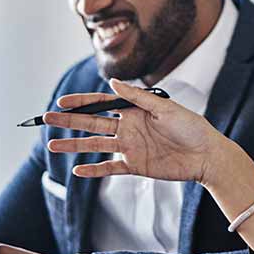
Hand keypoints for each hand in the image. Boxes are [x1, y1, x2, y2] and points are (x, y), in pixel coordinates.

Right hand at [44, 78, 228, 183]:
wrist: (207, 155)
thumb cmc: (191, 127)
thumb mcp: (165, 108)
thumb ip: (137, 97)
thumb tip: (112, 83)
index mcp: (134, 110)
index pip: (101, 104)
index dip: (81, 103)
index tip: (61, 102)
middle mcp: (128, 128)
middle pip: (92, 123)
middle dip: (69, 121)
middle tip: (47, 119)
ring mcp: (130, 147)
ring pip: (95, 145)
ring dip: (74, 145)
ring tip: (52, 145)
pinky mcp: (135, 166)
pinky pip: (109, 168)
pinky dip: (94, 170)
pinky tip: (77, 169)